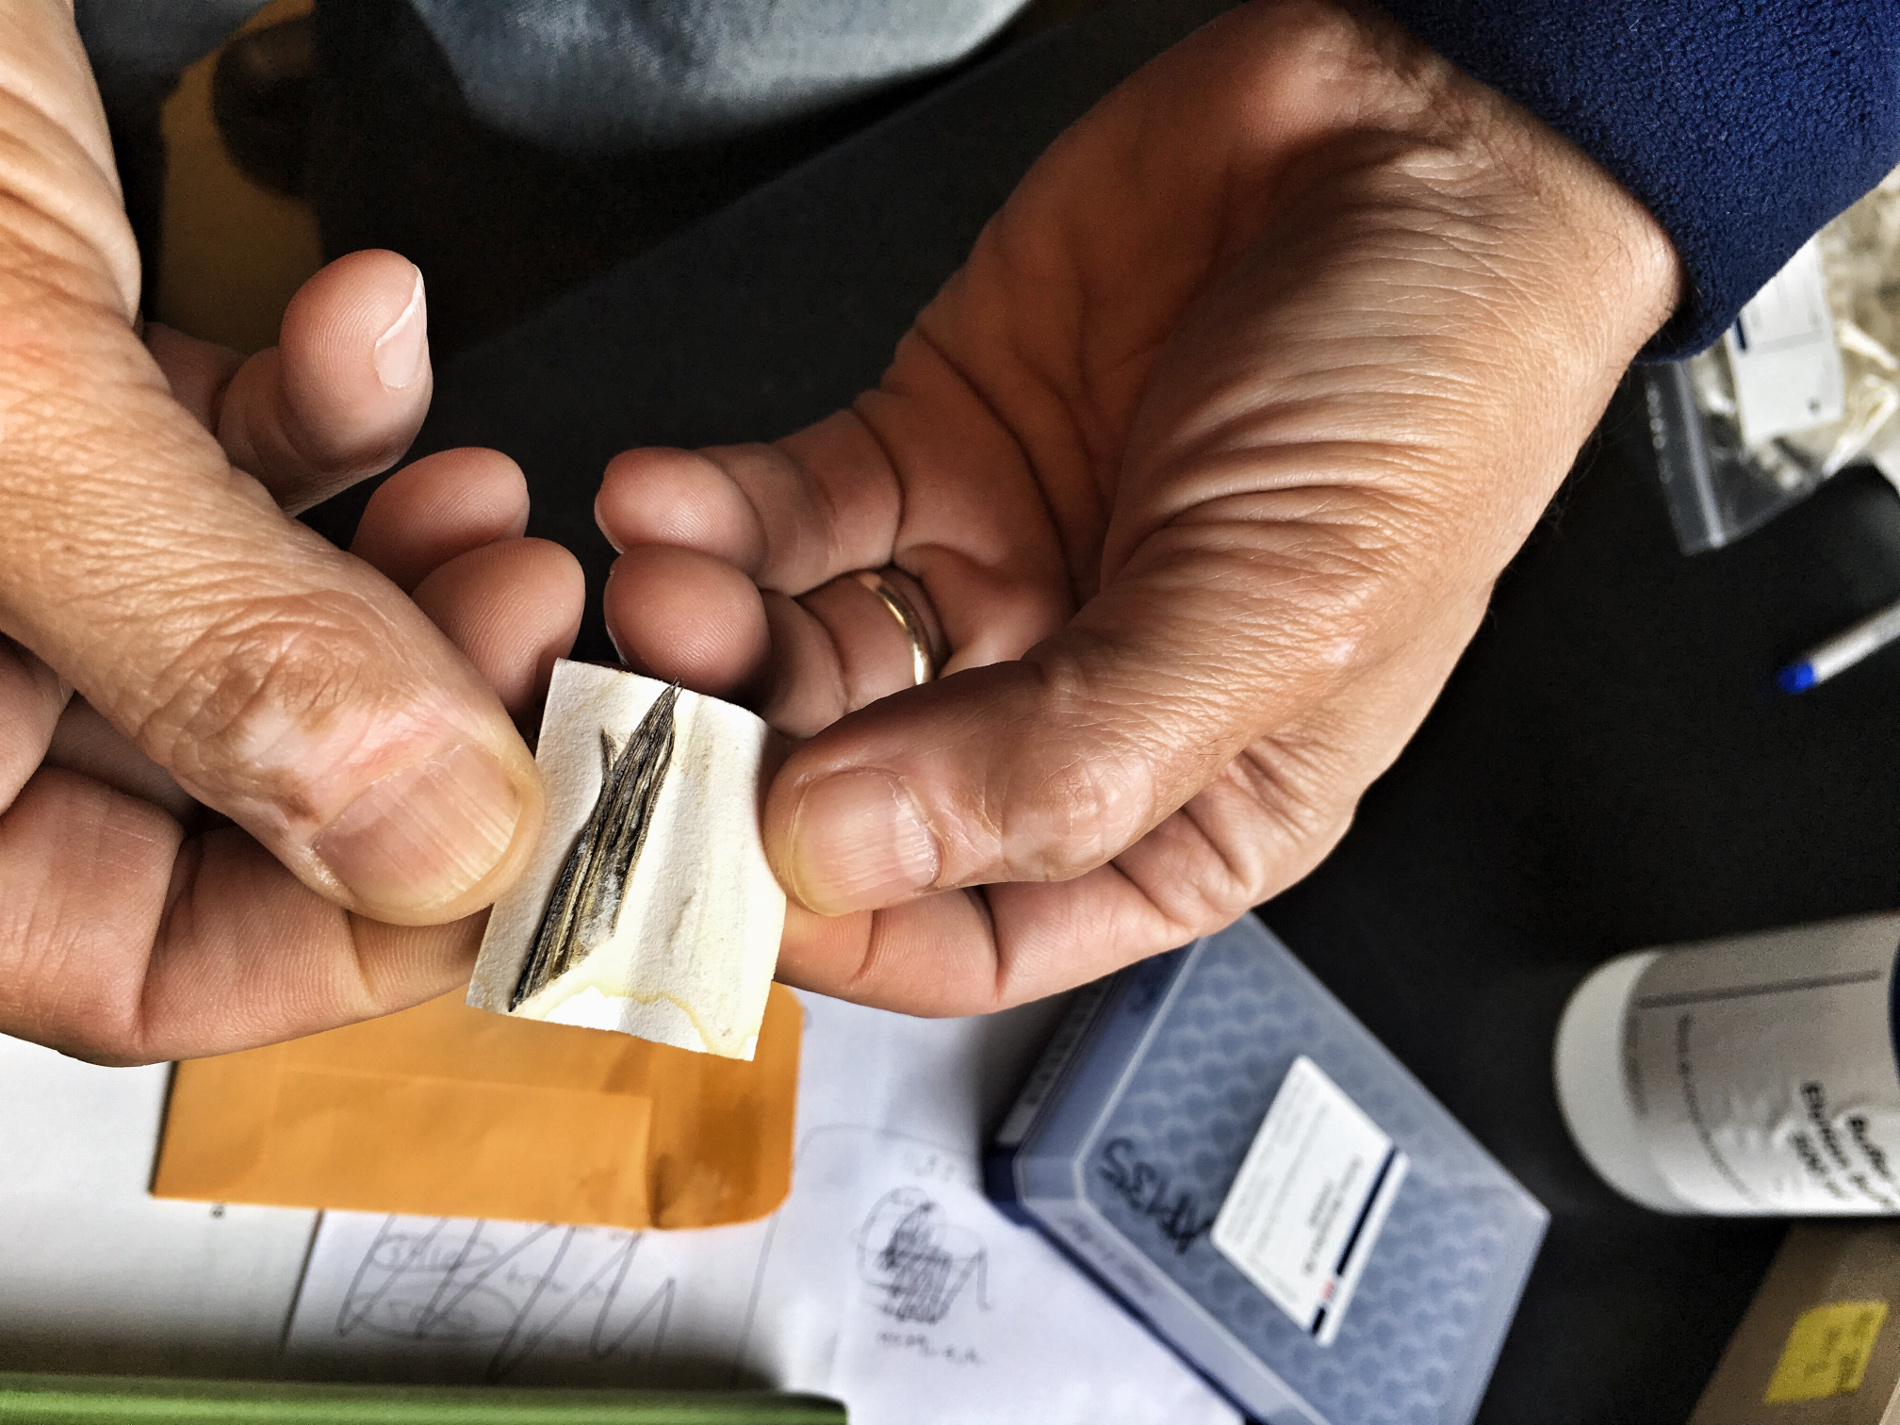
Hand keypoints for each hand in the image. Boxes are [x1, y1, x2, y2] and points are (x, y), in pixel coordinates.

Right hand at [0, 248, 584, 1062]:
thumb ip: (214, 641)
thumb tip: (429, 841)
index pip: (119, 962)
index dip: (351, 927)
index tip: (538, 832)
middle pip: (223, 796)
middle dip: (417, 717)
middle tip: (542, 629)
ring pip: (256, 633)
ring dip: (406, 568)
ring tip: (489, 498)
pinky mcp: (42, 384)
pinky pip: (227, 464)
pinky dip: (336, 415)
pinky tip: (380, 328)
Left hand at [595, 0, 1680, 1013]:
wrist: (1424, 136)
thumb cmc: (1435, 392)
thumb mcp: (1273, 619)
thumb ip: (1057, 760)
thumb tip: (843, 855)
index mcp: (1190, 806)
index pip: (981, 936)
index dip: (849, 932)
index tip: (728, 889)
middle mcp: (1078, 705)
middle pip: (863, 799)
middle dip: (749, 765)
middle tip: (659, 717)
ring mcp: (996, 572)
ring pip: (805, 653)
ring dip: (712, 634)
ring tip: (665, 586)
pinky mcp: (937, 444)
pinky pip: (792, 509)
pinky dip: (713, 513)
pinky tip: (666, 503)